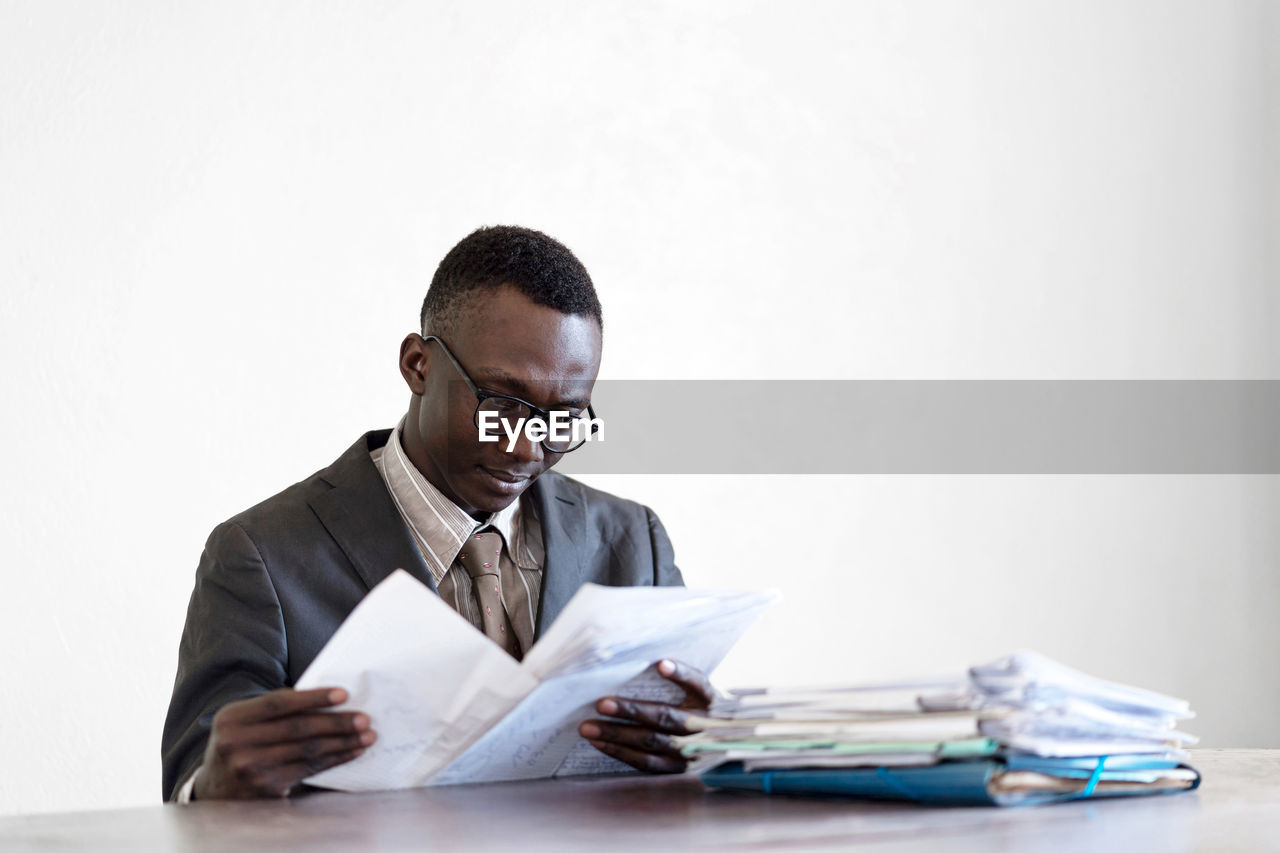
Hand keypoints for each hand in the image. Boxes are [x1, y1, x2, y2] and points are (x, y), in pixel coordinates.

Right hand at [194, 687, 374, 798]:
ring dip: (342, 743)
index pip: (278, 704)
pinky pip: (308, 769)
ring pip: (307, 751)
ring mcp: (250, 769)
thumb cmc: (242, 742)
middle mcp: (237, 744)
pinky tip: (351, 752)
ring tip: (366, 735)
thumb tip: (328, 697)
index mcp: (232, 718)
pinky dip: (334, 759)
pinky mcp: (266, 788)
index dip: (313, 698)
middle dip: (336, 723)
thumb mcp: (245, 720)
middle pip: (297, 729)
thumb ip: (276, 708)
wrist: (216, 787)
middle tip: (364, 719)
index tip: (344, 694)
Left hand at [577, 659, 714, 773]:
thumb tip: (653, 664)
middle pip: (665, 718)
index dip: (680, 674)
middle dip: (631, 711)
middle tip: (600, 704)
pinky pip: (646, 763)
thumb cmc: (700, 708)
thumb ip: (681, 676)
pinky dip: (621, 753)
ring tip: (588, 728)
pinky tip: (599, 743)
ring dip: (617, 735)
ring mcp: (690, 751)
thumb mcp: (699, 689)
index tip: (660, 664)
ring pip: (651, 743)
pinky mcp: (677, 769)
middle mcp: (703, 726)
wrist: (725, 743)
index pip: (697, 683)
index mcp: (709, 700)